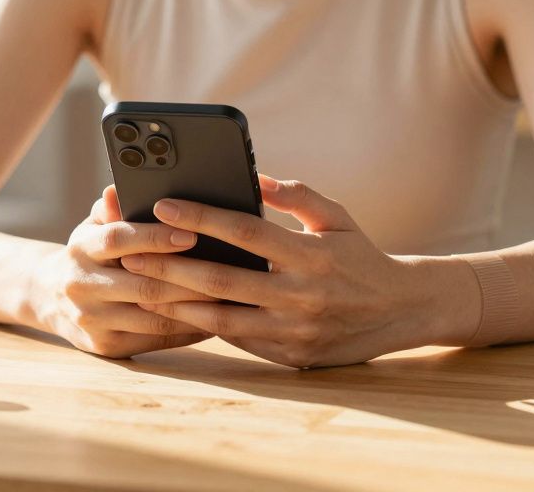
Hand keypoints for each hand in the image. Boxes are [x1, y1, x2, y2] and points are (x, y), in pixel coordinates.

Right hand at [27, 184, 218, 357]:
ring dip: (193, 308)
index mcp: (80, 248)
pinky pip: (154, 339)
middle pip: (142, 284)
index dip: (156, 237)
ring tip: (227, 297)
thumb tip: (118, 189)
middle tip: (227, 271)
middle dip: (188, 278)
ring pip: (153, 316)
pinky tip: (212, 319)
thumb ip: (110, 209)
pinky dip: (186, 330)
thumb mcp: (93, 226)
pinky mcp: (105, 346)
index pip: (118, 240)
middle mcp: (81, 285)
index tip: (192, 233)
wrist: (52, 298)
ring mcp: (92, 320)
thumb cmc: (90, 253)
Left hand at [124, 173, 450, 367]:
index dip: (200, 217)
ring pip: (223, 319)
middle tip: (132, 254)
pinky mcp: (292, 357)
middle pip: (222, 280)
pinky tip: (179, 312)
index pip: (244, 232)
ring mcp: (296, 331)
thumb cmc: (360, 256)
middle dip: (171, 266)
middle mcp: (301, 295)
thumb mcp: (337, 216)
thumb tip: (254, 176)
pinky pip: (240, 340)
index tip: (164, 206)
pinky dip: (207, 326)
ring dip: (178, 303)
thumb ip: (296, 194)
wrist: (401, 311)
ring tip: (142, 288)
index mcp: (311, 254)